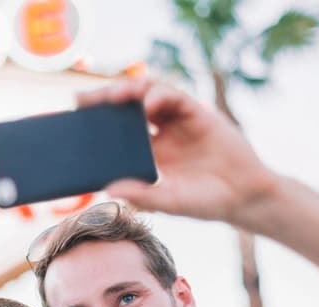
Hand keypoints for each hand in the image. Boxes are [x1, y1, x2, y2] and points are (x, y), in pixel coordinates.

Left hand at [76, 78, 278, 227]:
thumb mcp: (169, 201)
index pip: (116, 130)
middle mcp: (160, 133)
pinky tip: (148, 107)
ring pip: (149, 95)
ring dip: (131, 91)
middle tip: (82, 99)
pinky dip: (160, 96)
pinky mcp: (198, 113)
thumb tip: (109, 188)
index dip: (97, 121)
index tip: (74, 118)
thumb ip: (142, 195)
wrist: (244, 196)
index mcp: (147, 152)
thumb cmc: (204, 202)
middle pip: (127, 107)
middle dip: (106, 99)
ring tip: (115, 96)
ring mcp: (178, 121)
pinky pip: (175, 97)